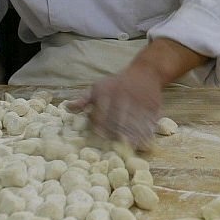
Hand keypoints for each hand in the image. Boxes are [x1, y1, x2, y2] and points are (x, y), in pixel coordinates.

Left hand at [68, 39, 203, 148]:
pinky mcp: (152, 104)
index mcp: (107, 92)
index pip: (101, 114)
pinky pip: (148, 120)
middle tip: (115, 147)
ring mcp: (139, 100)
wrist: (145, 72)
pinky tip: (143, 141)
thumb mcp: (98, 87)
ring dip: (132, 136)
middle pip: (118, 119)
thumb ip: (84, 99)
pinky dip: (146, 132)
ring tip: (129, 147)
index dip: (101, 127)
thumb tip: (67, 107)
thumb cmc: (117, 82)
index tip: (100, 137)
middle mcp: (123, 96)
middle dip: (117, 134)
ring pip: (134, 122)